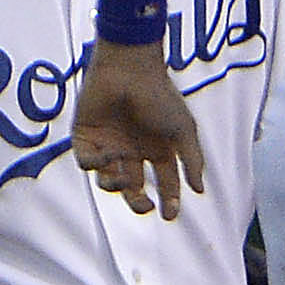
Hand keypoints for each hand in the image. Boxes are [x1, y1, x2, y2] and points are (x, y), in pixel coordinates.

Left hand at [73, 35, 209, 214]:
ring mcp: (109, 144)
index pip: (164, 181)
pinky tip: (109, 155)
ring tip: (124, 178)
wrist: (128, 69)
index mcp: (158, 148)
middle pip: (134, 187)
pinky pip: (87, 162)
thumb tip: (199, 189)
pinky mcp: (85, 137)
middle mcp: (133, 150)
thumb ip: (192, 160)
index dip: (168, 200)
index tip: (170, 215)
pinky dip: (96, 165)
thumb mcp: (183, 130)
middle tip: (145, 206)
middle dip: (138, 201)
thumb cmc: (159, 95)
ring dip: (116, 186)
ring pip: (108, 179)